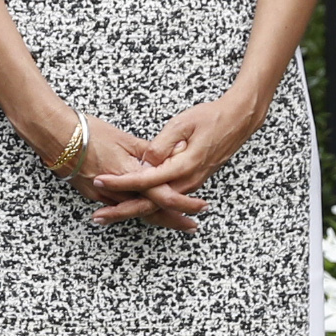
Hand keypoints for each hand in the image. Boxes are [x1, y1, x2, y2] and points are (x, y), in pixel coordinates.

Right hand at [66, 116, 205, 232]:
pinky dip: (135, 212)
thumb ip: (148, 151)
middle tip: (191, 226)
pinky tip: (144, 213)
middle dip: (174, 221)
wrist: (56, 137)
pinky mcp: (94, 196)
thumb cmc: (88, 133)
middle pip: (153, 212)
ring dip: (157, 219)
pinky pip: (120, 208)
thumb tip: (169, 155)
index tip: (200, 207)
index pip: (164, 195)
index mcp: (131, 175)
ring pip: (137, 213)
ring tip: (175, 223)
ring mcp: (105, 197)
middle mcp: (120, 191)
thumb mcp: (125, 138)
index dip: (184, 203)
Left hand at [90, 90, 269, 214]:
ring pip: (158, 206)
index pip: (145, 180)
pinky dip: (147, 206)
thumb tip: (146, 161)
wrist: (239, 120)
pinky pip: (166, 200)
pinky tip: (130, 205)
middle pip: (150, 205)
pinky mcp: (191, 182)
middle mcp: (188, 181)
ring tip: (106, 215)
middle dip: (121, 212)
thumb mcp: (183, 123)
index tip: (100, 180)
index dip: (120, 182)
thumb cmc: (212, 117)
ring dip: (132, 211)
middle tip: (97, 217)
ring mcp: (191, 184)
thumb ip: (162, 144)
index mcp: (184, 166)